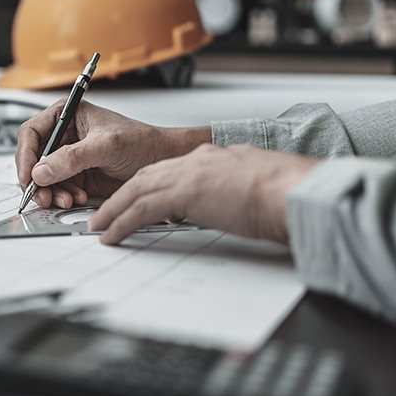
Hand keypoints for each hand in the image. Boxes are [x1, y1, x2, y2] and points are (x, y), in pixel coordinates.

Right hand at [14, 100, 210, 209]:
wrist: (163, 161)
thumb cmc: (142, 142)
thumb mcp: (106, 146)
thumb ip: (72, 158)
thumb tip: (42, 170)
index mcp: (67, 115)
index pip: (32, 133)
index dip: (26, 155)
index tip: (28, 175)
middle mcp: (65, 136)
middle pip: (34, 159)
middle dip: (37, 179)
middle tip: (44, 195)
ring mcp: (69, 158)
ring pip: (43, 178)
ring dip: (50, 192)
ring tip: (66, 199)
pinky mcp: (77, 177)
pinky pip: (57, 190)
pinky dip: (61, 197)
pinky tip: (75, 199)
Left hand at [87, 144, 320, 244]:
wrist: (297, 191)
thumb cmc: (288, 193)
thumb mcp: (257, 187)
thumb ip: (238, 191)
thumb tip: (234, 205)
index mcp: (216, 159)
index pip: (171, 171)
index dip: (150, 186)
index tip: (135, 200)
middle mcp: (198, 162)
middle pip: (146, 177)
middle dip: (122, 196)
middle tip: (104, 213)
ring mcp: (190, 175)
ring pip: (137, 191)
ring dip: (113, 211)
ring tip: (98, 228)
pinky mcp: (185, 194)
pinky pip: (142, 210)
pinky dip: (122, 222)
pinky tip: (112, 236)